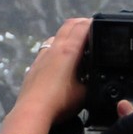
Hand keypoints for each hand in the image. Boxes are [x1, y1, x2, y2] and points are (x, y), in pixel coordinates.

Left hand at [0, 19, 90, 133]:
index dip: (92, 22)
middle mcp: (54, 49)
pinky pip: (47, 49)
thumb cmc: (60, 101)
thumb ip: (92, 81)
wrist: (32, 111)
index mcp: (68, 50)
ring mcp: (41, 56)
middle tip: (90, 28)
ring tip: (76, 45)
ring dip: (67, 35)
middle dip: (80, 24)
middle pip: (67, 26)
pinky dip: (56, 48)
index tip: (100, 24)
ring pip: (55, 36)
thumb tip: (95, 78)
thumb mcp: (85, 92)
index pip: (82, 27)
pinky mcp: (34, 66)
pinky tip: (59, 62)